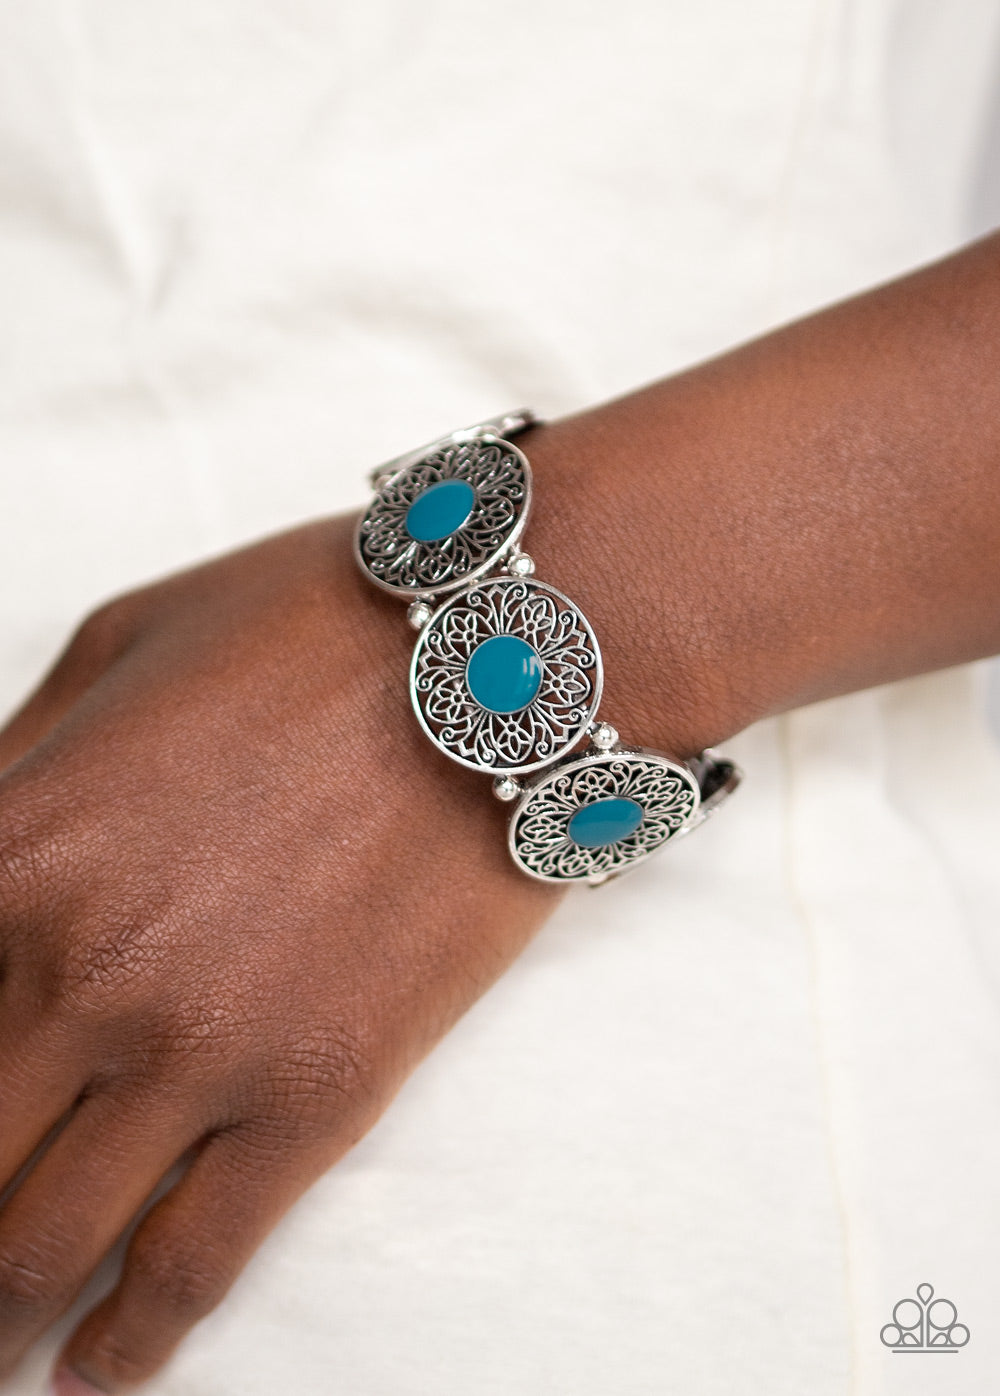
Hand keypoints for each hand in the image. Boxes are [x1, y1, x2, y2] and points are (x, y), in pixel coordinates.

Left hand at [0, 514, 560, 1391]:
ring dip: (0, 1312)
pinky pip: (190, 1266)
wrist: (501, 660)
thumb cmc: (309, 628)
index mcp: (11, 848)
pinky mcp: (313, 1099)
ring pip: (39, 1243)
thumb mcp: (112, 647)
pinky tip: (96, 1375)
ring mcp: (195, 1049)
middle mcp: (76, 971)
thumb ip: (13, 769)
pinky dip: (129, 1345)